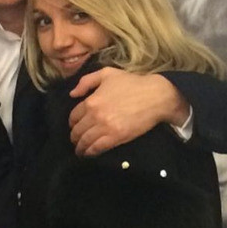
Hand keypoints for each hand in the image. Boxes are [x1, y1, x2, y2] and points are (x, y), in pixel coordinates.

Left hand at [69, 68, 189, 155]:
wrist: (154, 96)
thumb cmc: (131, 83)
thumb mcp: (106, 73)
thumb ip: (86, 81)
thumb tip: (72, 94)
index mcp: (91, 100)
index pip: (74, 116)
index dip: (72, 123)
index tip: (73, 126)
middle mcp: (95, 115)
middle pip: (77, 130)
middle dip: (74, 137)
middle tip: (75, 141)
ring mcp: (105, 127)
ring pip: (85, 141)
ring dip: (80, 147)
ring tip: (80, 150)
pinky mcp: (116, 137)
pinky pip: (97, 148)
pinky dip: (90, 152)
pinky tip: (88, 153)